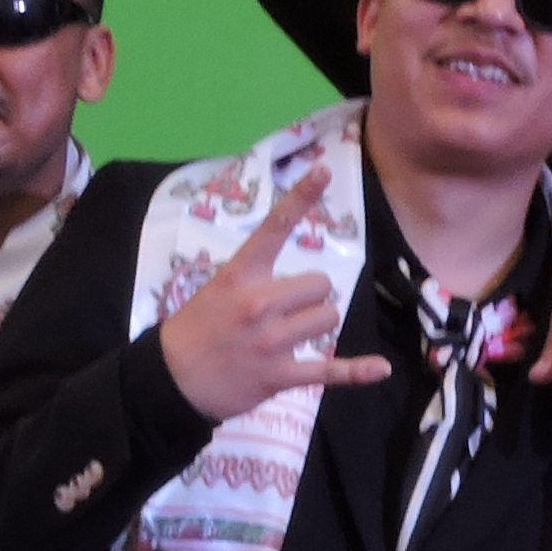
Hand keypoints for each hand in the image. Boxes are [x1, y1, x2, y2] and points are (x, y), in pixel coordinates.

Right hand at [155, 169, 390, 423]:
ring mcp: (271, 341)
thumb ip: (255, 278)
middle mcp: (259, 303)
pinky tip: (379, 369)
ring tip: (294, 335)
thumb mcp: (217, 289)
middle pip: (321, 284)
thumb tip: (298, 284)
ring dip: (319, 324)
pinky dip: (357, 371)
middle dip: (313, 296)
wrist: (172, 381)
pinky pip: (329, 370)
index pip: (274, 227)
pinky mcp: (280, 375)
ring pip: (328, 318)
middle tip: (291, 309)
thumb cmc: (196, 329)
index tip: (324, 170)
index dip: (301, 196)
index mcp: (241, 275)